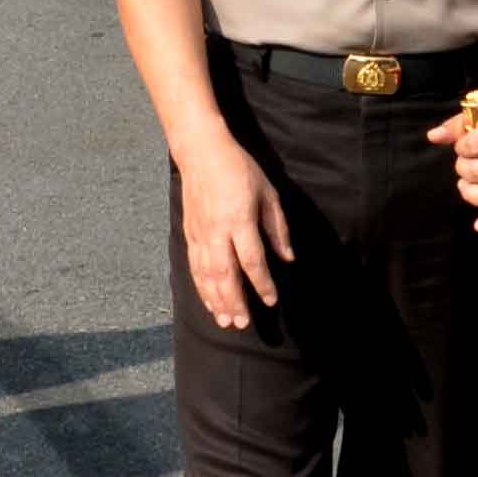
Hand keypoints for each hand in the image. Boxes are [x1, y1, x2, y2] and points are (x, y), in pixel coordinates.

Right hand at [175, 140, 294, 329]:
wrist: (201, 152)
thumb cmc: (239, 169)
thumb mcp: (268, 193)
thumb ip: (277, 228)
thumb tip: (287, 258)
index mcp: (239, 220)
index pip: (252, 260)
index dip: (262, 283)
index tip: (271, 300)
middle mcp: (217, 231)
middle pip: (225, 275)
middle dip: (234, 301)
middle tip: (243, 324)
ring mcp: (200, 234)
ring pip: (207, 275)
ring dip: (216, 300)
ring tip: (226, 322)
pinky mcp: (190, 234)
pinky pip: (195, 267)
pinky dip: (202, 287)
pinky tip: (209, 301)